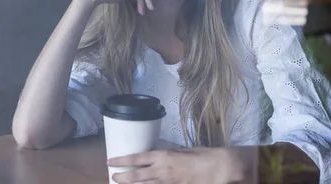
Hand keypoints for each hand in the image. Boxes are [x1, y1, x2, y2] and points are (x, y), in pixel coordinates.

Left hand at [108, 147, 257, 183]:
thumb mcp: (183, 151)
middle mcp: (162, 171)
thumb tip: (161, 153)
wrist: (219, 169)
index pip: (137, 158)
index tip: (111, 161)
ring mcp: (168, 183)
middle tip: (113, 177)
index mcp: (163, 157)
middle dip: (123, 177)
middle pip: (137, 176)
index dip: (122, 160)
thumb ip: (170, 154)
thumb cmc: (204, 156)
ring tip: (122, 183)